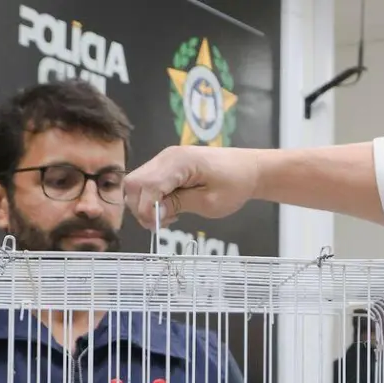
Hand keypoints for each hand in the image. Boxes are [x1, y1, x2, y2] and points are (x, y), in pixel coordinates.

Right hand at [125, 146, 260, 230]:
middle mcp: (166, 156)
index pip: (147, 186)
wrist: (249, 169)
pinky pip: (148, 183)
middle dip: (141, 208)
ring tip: (170, 216)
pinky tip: (171, 208)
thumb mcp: (210, 202)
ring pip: (138, 185)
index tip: (158, 226)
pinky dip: (153, 199)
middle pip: (134, 184)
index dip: (147, 209)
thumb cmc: (234, 184)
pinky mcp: (167, 166)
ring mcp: (165, 159)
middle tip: (162, 224)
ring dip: (147, 205)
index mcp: (178, 162)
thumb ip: (179, 204)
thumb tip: (154, 213)